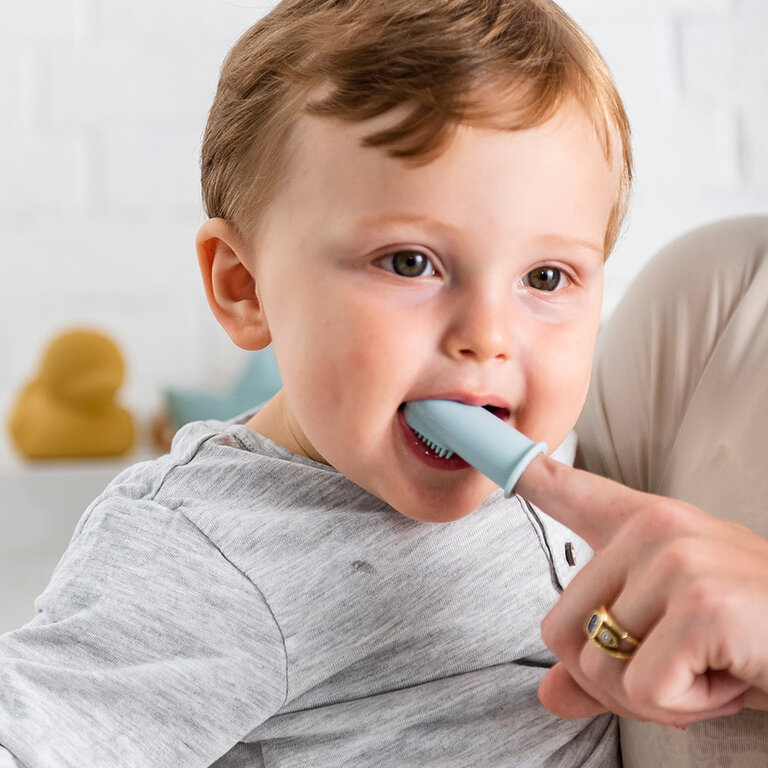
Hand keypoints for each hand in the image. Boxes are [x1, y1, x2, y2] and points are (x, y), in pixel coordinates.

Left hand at [516, 454, 767, 725]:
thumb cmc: (752, 637)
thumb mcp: (671, 645)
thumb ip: (605, 665)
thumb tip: (548, 694)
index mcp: (645, 526)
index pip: (571, 490)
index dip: (528, 472)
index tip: (487, 446)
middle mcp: (654, 531)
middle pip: (559, 630)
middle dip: (610, 678)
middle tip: (678, 671)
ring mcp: (676, 563)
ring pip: (595, 665)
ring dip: (652, 697)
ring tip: (708, 669)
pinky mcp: (700, 606)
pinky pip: (641, 689)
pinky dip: (683, 709)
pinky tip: (727, 679)